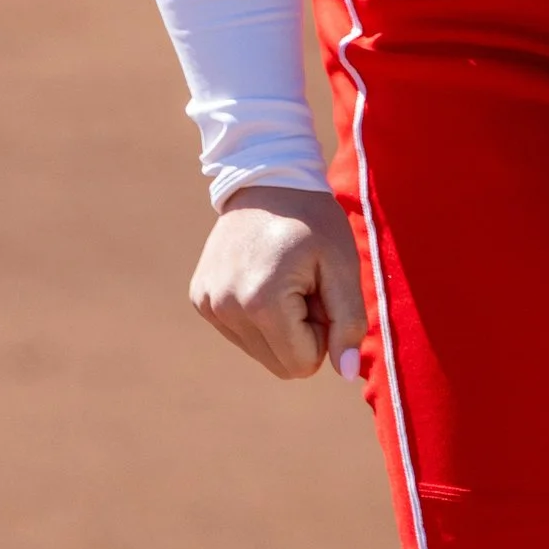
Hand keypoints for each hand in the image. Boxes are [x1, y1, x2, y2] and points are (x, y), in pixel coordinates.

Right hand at [190, 184, 367, 382]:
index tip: (320, 292)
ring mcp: (208, 303)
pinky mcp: (200, 298)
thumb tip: (345, 372)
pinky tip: (262, 275)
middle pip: (280, 364)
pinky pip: (240, 333)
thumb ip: (348, 320)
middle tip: (304, 285)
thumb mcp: (342, 264)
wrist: (266, 177)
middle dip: (301, 333)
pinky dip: (258, 314)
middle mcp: (226, 307)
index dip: (323, 333)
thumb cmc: (312, 220)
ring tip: (284, 278)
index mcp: (262, 302)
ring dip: (280, 325)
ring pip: (260, 352)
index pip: (303, 364)